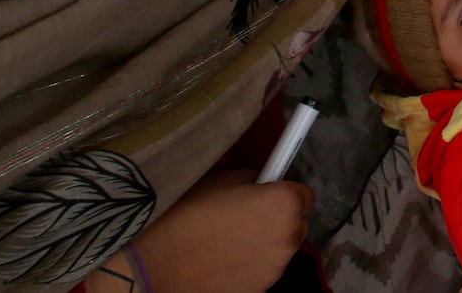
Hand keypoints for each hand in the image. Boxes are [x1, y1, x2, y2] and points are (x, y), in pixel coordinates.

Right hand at [88, 172, 313, 292]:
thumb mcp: (221, 179)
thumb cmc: (187, 215)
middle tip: (247, 214)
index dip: (285, 191)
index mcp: (284, 205)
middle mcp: (289, 238)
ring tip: (230, 238)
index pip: (305, 194)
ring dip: (266, 241)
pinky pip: (263, 269)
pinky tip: (224, 258)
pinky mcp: (260, 290)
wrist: (156, 265)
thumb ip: (252, 180)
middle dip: (279, 217)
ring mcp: (276, 269)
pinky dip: (252, 263)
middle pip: (296, 223)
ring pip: (281, 248)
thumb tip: (261, 184)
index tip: (268, 192)